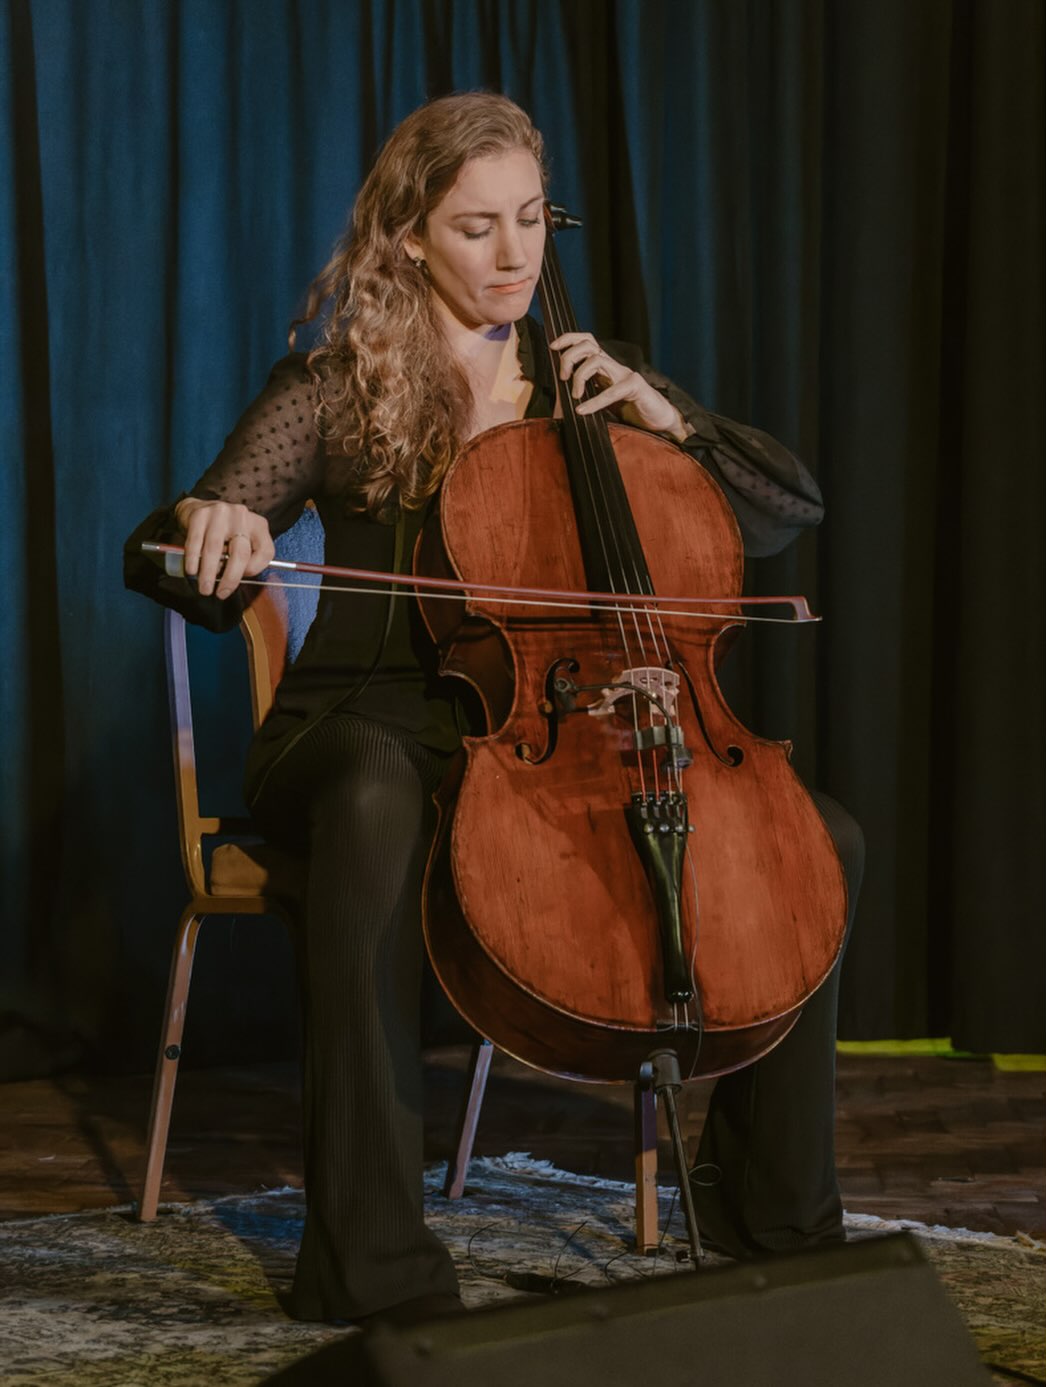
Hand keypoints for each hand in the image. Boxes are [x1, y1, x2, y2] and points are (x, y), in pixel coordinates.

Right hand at [174, 497, 274, 598]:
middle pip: (240, 553)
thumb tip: (232, 582)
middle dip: (230, 578)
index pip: (265, 552)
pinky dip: (193, 559)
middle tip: (221, 593)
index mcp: (258, 525)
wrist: (198, 508)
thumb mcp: (241, 541)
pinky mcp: (200, 515)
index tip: (242, 580)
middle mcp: (242, 517)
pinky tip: (192, 571)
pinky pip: (196, 542)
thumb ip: (243, 559)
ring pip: (215, 549)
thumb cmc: (224, 532)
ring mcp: (220, 513)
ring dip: (208, 573)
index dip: (255, 570)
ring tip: (204, 588)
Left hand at [548, 332, 692, 441]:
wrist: (658, 421)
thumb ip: (586, 397)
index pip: (586, 341)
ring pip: (597, 360)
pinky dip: (595, 401)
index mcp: (604, 367)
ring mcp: (625, 375)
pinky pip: (612, 390)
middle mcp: (613, 366)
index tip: (552, 347)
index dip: (569, 338)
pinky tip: (582, 410)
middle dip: (569, 357)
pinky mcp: (635, 387)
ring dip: (579, 375)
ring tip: (575, 395)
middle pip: (587, 345)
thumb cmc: (630, 411)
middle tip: (562, 378)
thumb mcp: (601, 402)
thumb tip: (560, 403)